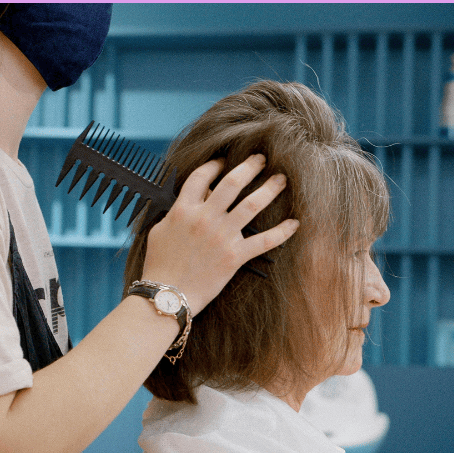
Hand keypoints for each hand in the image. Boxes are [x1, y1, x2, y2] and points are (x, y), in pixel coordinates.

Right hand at [140, 154, 298, 312]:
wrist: (167, 294)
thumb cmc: (159, 264)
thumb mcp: (160, 230)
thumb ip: (176, 212)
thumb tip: (190, 200)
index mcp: (183, 210)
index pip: (201, 177)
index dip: (214, 165)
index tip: (223, 161)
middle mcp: (205, 218)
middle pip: (232, 183)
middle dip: (250, 166)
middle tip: (261, 158)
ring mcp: (222, 236)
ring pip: (252, 205)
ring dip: (270, 188)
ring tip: (282, 178)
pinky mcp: (235, 256)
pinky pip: (264, 241)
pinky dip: (282, 231)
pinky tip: (295, 223)